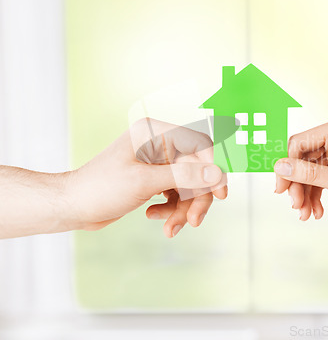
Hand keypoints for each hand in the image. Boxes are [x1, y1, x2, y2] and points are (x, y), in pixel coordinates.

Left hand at [67, 118, 226, 236]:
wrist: (74, 206)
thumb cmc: (100, 188)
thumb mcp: (144, 182)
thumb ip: (184, 176)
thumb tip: (217, 173)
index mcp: (155, 133)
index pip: (199, 145)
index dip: (213, 168)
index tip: (220, 193)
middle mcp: (159, 144)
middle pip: (196, 170)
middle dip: (196, 198)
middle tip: (194, 221)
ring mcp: (158, 162)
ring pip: (188, 186)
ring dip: (182, 209)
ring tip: (170, 229)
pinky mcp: (154, 179)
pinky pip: (176, 194)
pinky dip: (170, 209)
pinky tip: (153, 215)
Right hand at [274, 115, 327, 220]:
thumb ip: (309, 175)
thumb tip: (280, 168)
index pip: (299, 143)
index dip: (287, 166)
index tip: (281, 189)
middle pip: (302, 158)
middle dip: (297, 184)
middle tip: (295, 205)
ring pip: (309, 171)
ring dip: (305, 193)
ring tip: (305, 214)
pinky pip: (319, 178)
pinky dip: (315, 195)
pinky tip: (316, 212)